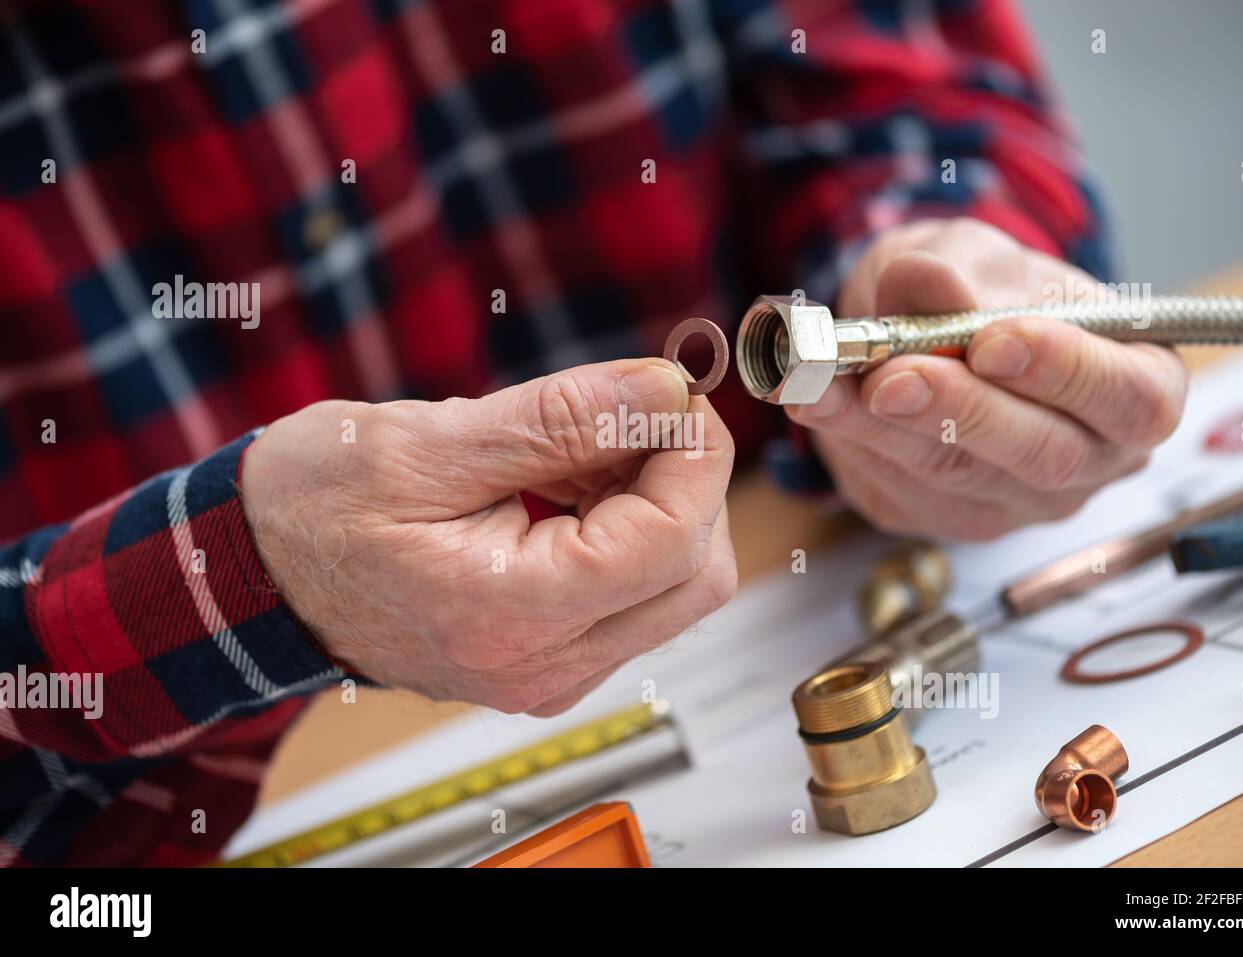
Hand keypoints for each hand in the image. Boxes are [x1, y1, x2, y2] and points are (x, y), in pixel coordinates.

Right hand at [240, 359, 735, 715]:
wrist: (257, 574)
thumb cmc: (314, 508)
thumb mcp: (431, 440)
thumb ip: (562, 418)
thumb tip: (663, 390)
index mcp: (512, 615)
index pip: (674, 541)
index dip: (695, 453)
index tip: (670, 391)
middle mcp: (544, 666)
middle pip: (696, 576)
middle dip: (687, 480)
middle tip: (629, 411)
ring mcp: (551, 673)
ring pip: (674, 587)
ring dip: (655, 501)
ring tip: (576, 448)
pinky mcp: (550, 661)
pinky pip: (633, 598)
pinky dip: (627, 530)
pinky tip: (569, 484)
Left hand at [788, 218, 1187, 540]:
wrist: (922, 323)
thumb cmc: (979, 289)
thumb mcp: (970, 254)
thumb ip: (956, 268)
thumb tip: (933, 286)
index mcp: (1138, 386)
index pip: (1130, 398)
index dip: (1067, 373)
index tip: (994, 340)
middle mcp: (1094, 459)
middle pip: (1044, 456)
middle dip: (962, 411)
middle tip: (894, 376)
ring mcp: (1022, 502)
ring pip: (960, 478)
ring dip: (884, 429)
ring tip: (826, 383)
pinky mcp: (951, 519)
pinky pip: (906, 493)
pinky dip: (855, 445)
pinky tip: (821, 404)